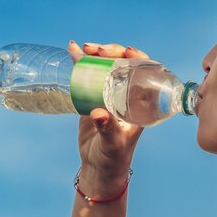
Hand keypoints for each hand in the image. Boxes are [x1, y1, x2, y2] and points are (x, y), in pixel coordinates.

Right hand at [68, 40, 150, 194]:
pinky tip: (72, 51)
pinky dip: (80, 63)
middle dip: (111, 52)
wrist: (99, 169)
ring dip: (95, 55)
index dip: (138, 58)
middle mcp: (126, 95)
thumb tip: (98, 113)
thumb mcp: (113, 144)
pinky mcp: (92, 98)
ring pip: (105, 67)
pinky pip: (87, 77)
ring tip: (82, 48)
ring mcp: (108, 94)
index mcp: (140, 103)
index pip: (144, 72)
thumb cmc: (114, 158)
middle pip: (123, 64)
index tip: (126, 52)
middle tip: (96, 50)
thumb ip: (107, 128)